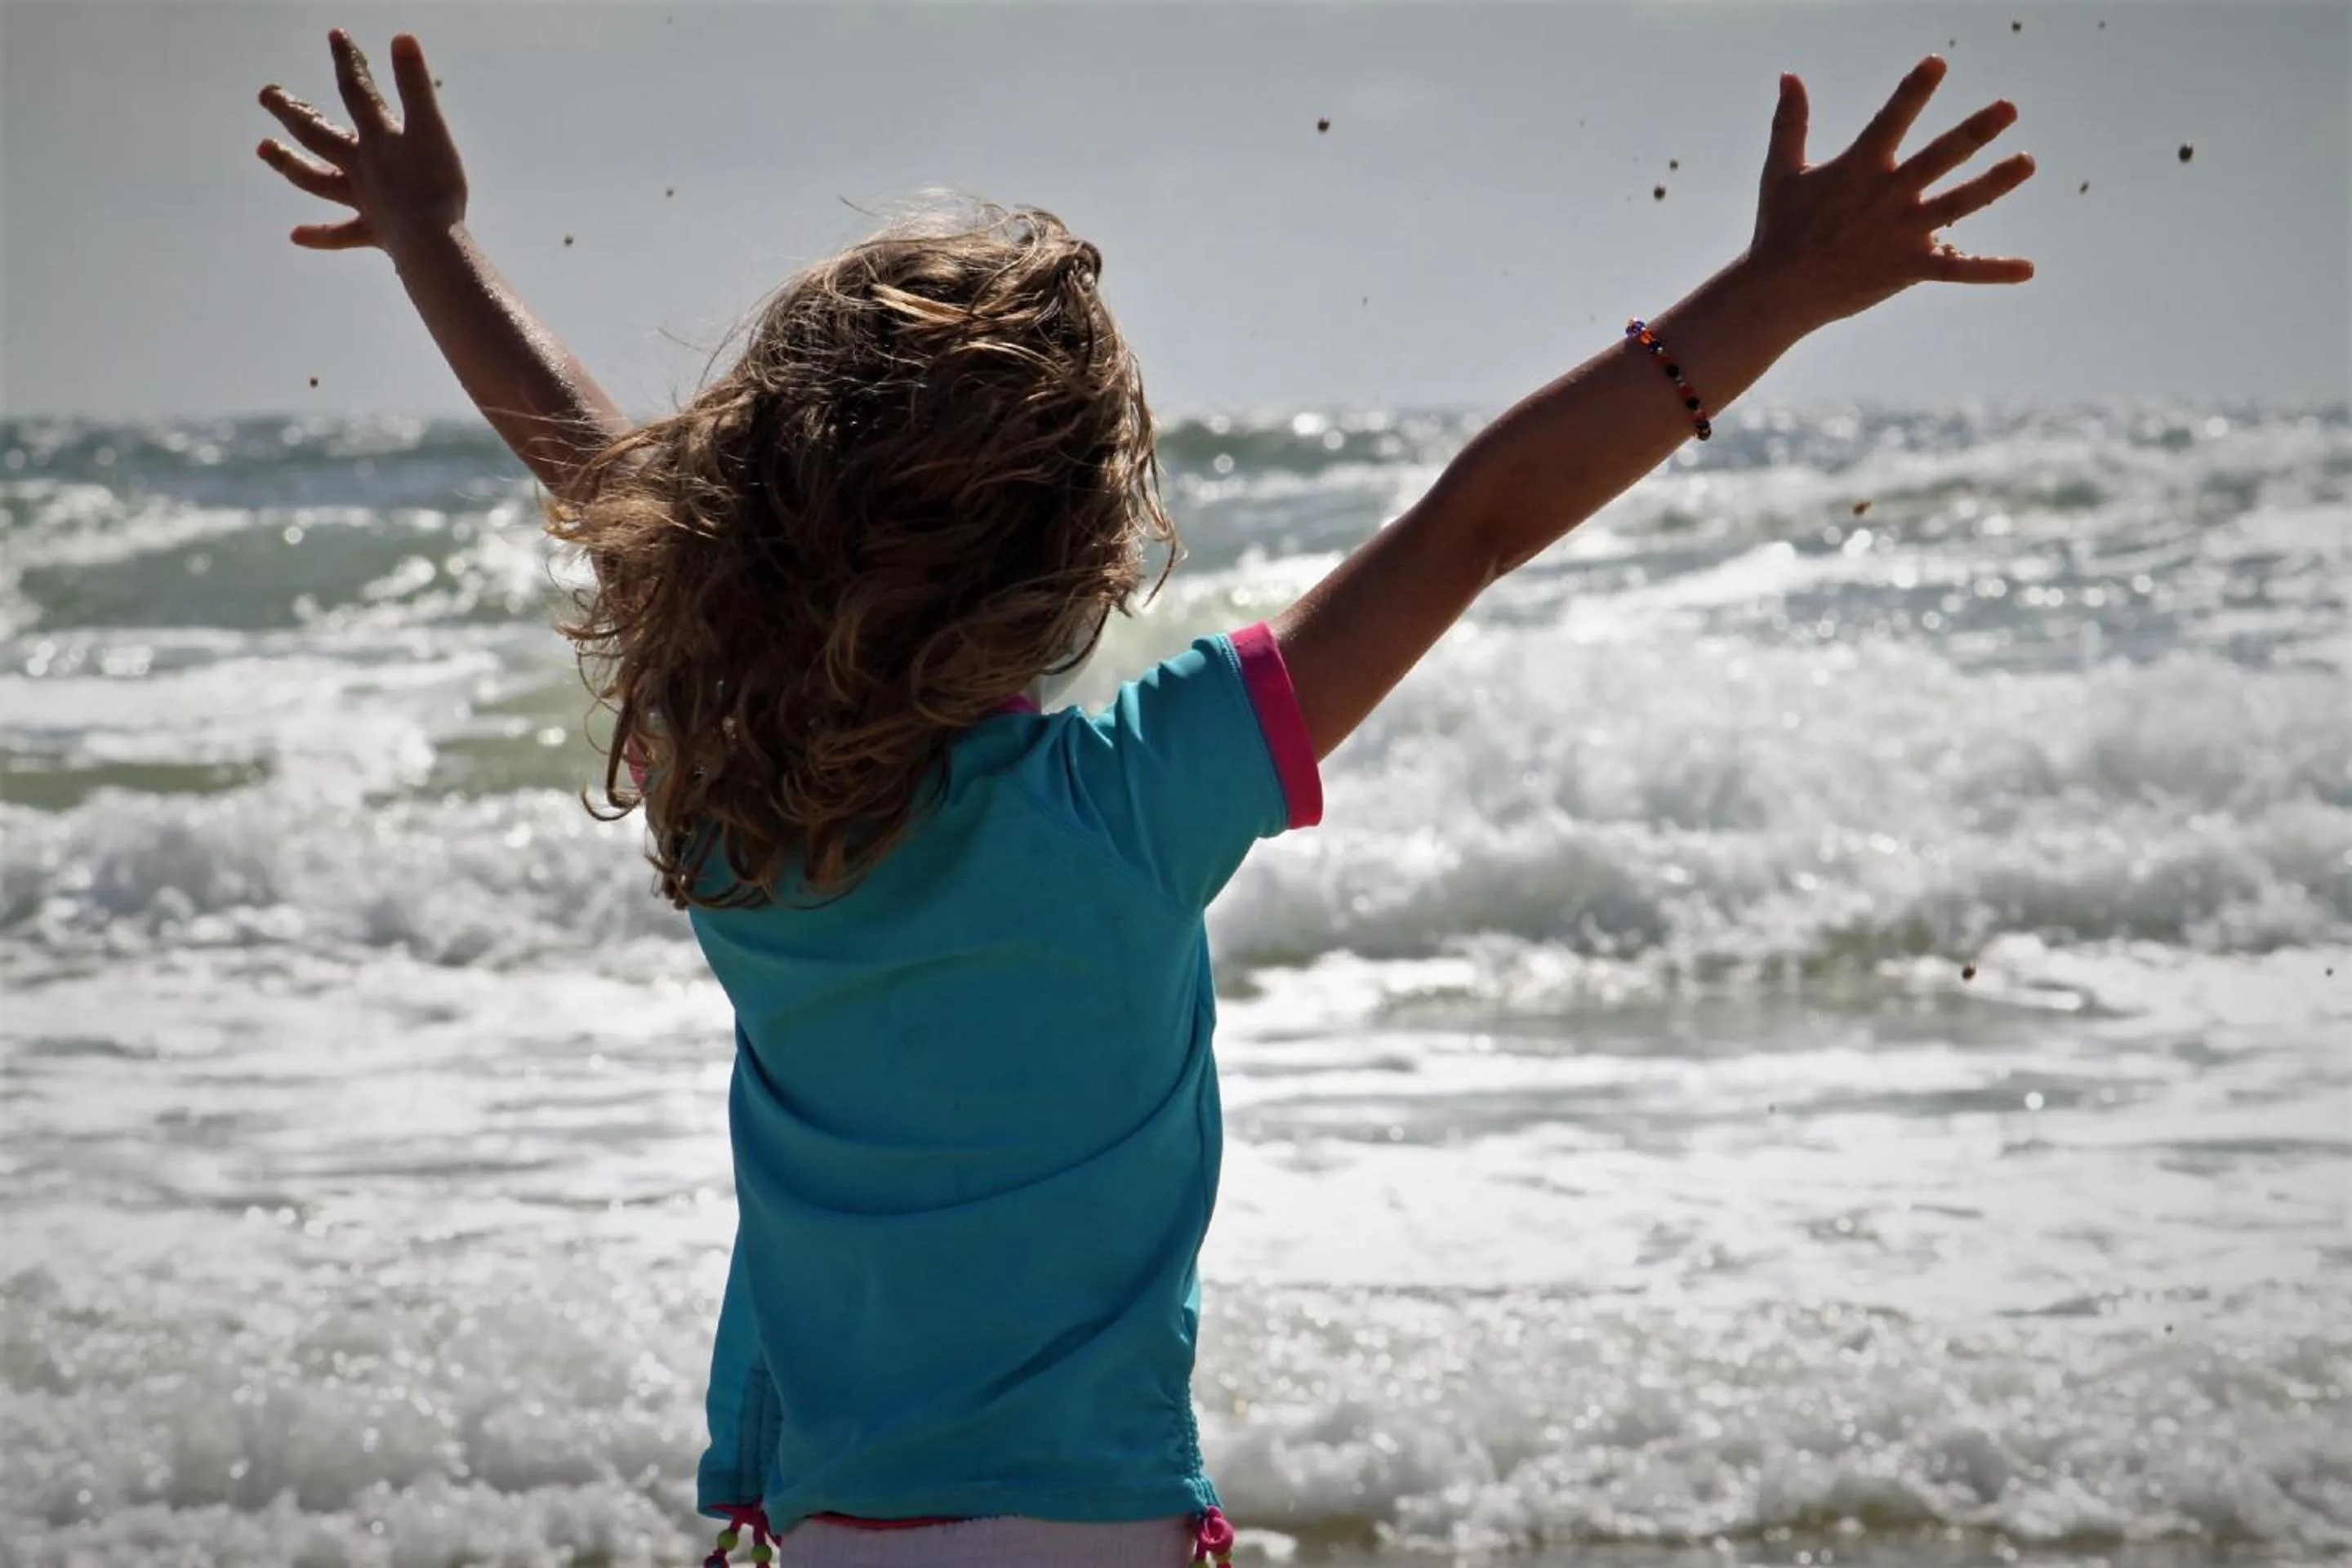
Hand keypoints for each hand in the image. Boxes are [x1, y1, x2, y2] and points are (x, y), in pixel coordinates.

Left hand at [257, 31, 465, 255]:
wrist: (430, 242)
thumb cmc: (435, 185)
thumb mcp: (431, 128)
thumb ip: (415, 85)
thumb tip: (402, 38)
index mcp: (377, 138)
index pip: (357, 91)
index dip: (348, 62)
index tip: (336, 36)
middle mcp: (361, 166)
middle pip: (318, 133)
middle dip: (293, 111)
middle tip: (266, 94)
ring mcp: (364, 200)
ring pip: (317, 179)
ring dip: (289, 162)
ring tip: (262, 148)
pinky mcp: (375, 233)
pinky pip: (342, 234)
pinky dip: (319, 235)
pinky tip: (295, 235)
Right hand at [1747, 56, 2035, 330]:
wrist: (1778, 293)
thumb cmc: (1779, 229)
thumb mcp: (1780, 171)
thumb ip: (1790, 122)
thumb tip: (1788, 74)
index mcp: (1859, 168)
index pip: (1892, 120)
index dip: (1914, 90)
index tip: (1938, 62)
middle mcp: (1887, 196)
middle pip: (1940, 157)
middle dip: (1975, 131)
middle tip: (2009, 108)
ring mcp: (1901, 233)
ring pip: (1958, 204)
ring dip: (1995, 183)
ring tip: (2027, 162)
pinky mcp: (1908, 267)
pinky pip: (1956, 269)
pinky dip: (1991, 270)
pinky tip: (2026, 269)